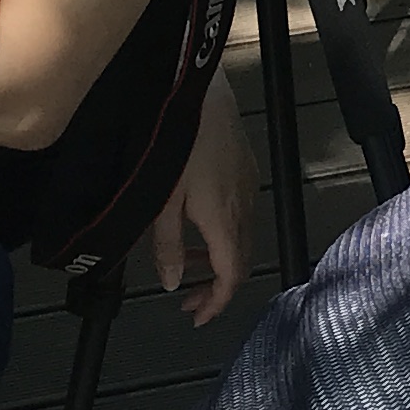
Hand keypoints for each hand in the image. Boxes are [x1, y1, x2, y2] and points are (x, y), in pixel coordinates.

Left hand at [150, 72, 253, 323]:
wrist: (198, 92)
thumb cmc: (176, 144)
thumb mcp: (162, 201)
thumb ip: (168, 246)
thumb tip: (171, 283)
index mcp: (224, 221)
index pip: (231, 276)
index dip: (217, 303)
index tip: (198, 318)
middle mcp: (244, 208)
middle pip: (240, 261)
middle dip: (215, 286)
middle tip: (187, 300)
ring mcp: (248, 188)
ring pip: (241, 239)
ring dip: (217, 260)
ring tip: (187, 266)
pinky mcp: (245, 170)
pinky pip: (240, 216)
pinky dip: (222, 235)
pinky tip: (199, 229)